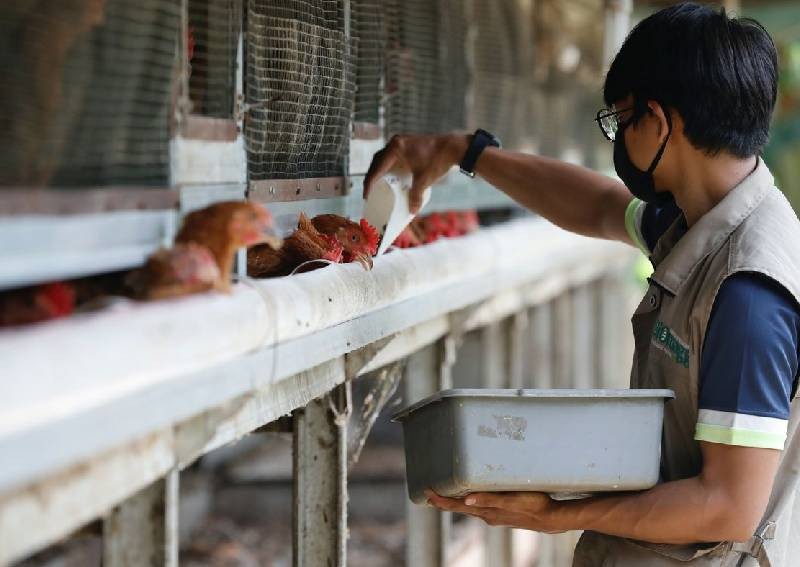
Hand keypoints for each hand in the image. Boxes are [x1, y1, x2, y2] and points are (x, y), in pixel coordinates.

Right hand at [363, 133, 468, 213]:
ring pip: (384, 158)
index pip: (377, 168)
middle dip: (372, 178)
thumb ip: (416, 196)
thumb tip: (412, 211)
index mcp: (395, 148)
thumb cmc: (438, 160)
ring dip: (379, 171)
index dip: (369, 183)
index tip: (367, 196)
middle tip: (370, 193)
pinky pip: (392, 156)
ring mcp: (401, 142)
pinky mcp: (407, 145)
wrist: (454, 147)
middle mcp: (396, 142)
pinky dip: (388, 167)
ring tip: (377, 186)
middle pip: (377, 162)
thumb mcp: (425, 180)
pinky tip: (390, 177)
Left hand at [424, 489, 564, 532]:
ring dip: (454, 502)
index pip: (456, 506)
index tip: (426, 492)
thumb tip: (466, 500)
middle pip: (458, 508)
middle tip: (428, 493)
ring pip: (468, 508)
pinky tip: (470, 497)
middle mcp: (487, 515)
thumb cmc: (532, 506)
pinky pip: (479, 507)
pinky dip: (469, 502)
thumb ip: (489, 499)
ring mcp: (494, 515)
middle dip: (443, 501)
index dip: (440, 500)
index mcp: (486, 511)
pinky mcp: (501, 513)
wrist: (550, 518)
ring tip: (444, 494)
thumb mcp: (510, 499)